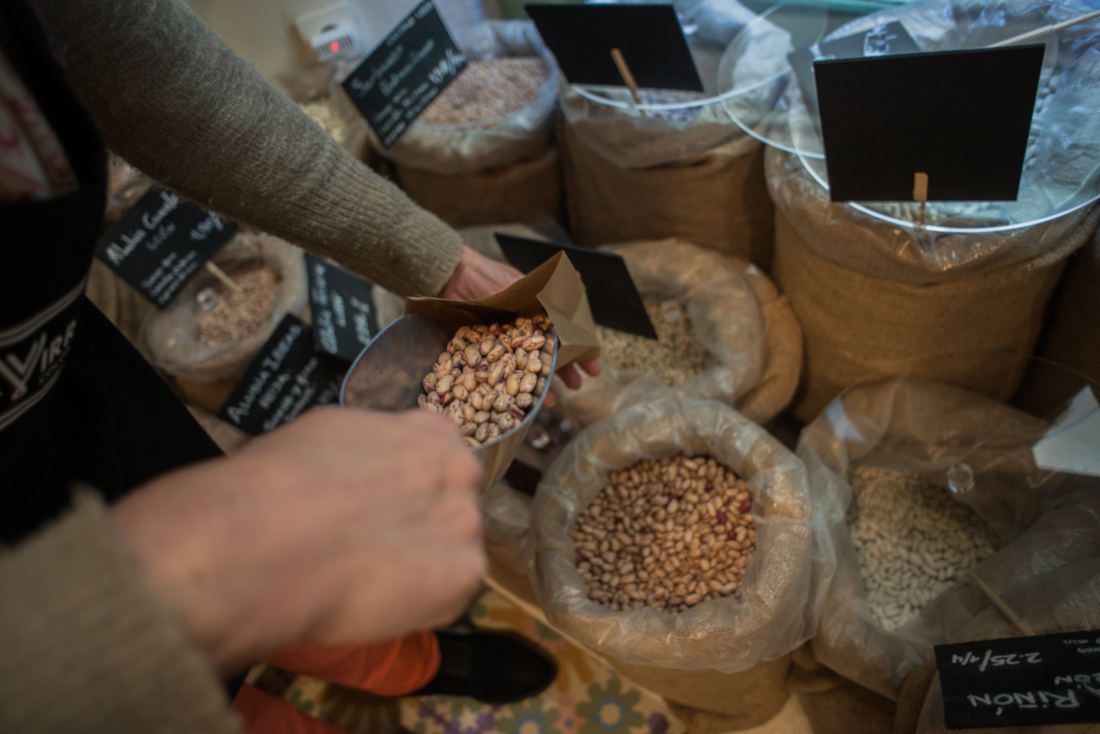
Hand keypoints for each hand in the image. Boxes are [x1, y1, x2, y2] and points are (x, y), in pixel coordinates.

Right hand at [111, 408, 484, 673]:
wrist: (270, 540)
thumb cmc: (282, 482)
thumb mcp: (330, 433)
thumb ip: (371, 449)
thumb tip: (368, 466)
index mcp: (430, 432)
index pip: (440, 457)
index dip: (411, 488)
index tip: (386, 507)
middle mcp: (459, 470)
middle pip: (453, 504)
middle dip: (423, 526)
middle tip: (378, 549)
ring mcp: (467, 523)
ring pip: (454, 551)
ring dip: (422, 567)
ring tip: (369, 581)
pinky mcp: (465, 574)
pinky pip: (448, 595)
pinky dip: (420, 606)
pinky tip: (378, 601)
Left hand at [440, 246, 601, 401]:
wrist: (452, 277)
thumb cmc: (487, 278)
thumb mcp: (520, 284)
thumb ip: (546, 289)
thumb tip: (578, 280)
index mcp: (535, 316)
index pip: (562, 337)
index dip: (579, 351)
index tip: (593, 365)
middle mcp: (520, 332)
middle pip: (547, 355)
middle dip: (565, 371)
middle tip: (579, 384)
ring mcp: (501, 344)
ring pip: (524, 368)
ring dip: (540, 384)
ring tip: (552, 400)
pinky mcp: (481, 353)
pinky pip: (499, 374)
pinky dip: (509, 387)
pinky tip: (519, 401)